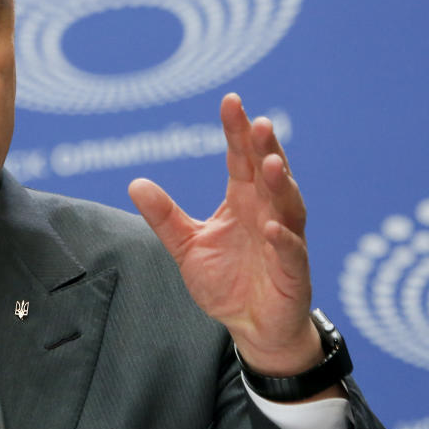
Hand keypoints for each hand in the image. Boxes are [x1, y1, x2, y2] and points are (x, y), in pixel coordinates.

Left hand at [129, 93, 325, 378]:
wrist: (251, 327)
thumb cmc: (226, 280)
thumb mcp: (187, 246)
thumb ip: (165, 217)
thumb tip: (135, 183)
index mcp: (242, 200)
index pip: (240, 157)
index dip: (236, 130)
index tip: (231, 101)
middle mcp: (267, 212)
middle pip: (267, 172)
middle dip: (264, 147)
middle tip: (259, 122)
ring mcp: (284, 239)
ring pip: (287, 205)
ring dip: (279, 184)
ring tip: (270, 163)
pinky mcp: (293, 271)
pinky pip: (290, 251)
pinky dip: (283, 238)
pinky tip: (272, 226)